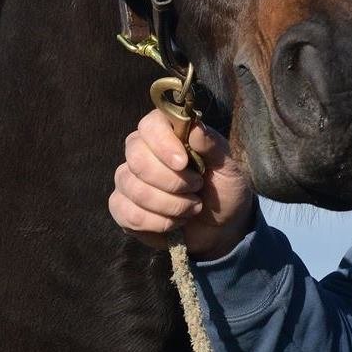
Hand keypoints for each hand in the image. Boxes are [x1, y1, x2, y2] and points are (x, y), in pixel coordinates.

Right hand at [109, 109, 255, 260]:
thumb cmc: (222, 187)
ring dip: (170, 204)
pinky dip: (157, 223)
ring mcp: (129, 179)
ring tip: (192, 207)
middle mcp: (141, 151)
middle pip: (137, 159)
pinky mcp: (123, 207)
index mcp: (167, 132)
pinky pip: (127, 214)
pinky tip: (175, 222)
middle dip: (171, 181)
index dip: (163, 144)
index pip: (150, 125)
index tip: (183, 163)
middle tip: (197, 187)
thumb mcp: (227, 166)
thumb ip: (212, 145)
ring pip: (133, 189)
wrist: (221, 225)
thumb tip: (196, 127)